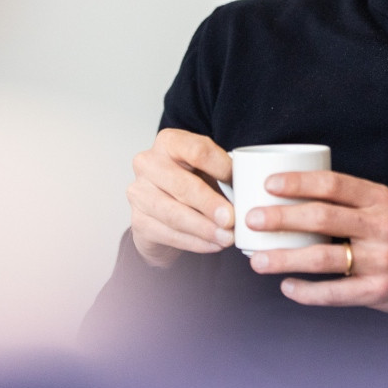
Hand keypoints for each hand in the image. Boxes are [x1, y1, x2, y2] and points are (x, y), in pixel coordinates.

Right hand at [127, 128, 233, 267]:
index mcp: (169, 142)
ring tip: (227, 237)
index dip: (220, 167)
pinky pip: (169, 234)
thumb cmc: (191, 181)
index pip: (197, 150)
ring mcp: (139, 193)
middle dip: (210, 204)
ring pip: (174, 214)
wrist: (163, 208)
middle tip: (231, 219)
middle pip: (182, 185)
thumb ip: (225, 174)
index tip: (238, 181)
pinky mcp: (138, 221)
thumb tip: (249, 189)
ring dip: (204, 229)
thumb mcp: (208, 169)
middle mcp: (148, 163)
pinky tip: (213, 245)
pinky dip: (195, 242)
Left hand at [244, 171, 387, 319]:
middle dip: (280, 218)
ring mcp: (380, 260)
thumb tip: (304, 194)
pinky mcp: (379, 291)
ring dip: (284, 259)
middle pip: (321, 217)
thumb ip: (356, 201)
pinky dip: (307, 292)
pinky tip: (288, 288)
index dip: (297, 182)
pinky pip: (335, 293)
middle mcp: (380, 225)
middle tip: (252, 220)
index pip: (332, 184)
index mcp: (380, 199)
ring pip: (321, 257)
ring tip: (258, 259)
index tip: (268, 184)